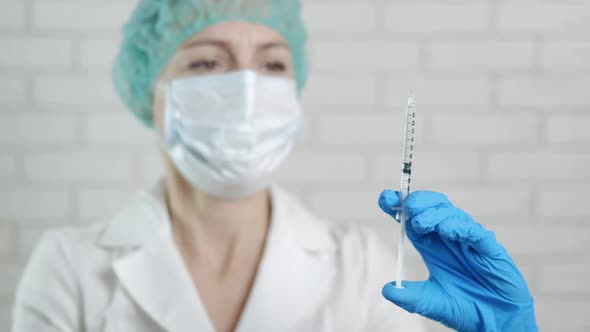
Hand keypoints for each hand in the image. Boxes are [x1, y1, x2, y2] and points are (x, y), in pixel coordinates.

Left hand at [378, 190, 537, 331]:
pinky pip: (474, 232)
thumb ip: (409, 297)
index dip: (399, 205)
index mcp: (433, 245)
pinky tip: (447, 230)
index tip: (385, 199)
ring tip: (420, 222)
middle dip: (417, 203)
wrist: (495, 324)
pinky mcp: (489, 249)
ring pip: (452, 214)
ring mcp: (470, 241)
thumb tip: (387, 289)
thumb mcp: (430, 303)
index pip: (413, 218)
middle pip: (432, 207)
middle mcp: (450, 238)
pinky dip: (460, 227)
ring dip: (434, 214)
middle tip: (405, 207)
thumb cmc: (465, 309)